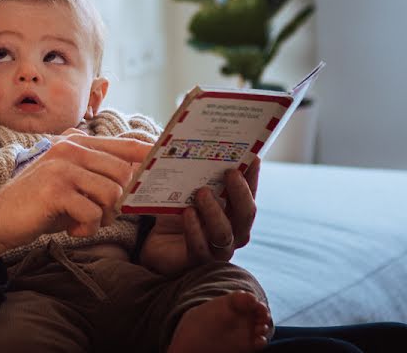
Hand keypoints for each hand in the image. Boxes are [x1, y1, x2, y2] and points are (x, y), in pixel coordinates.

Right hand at [0, 135, 150, 266]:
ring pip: (111, 195)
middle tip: (99, 215)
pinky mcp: (55, 189)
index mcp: (75, 142)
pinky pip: (93, 213)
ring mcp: (62, 166)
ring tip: (82, 221)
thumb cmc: (39, 204)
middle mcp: (70, 148)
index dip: (150, 153)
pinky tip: (71, 229)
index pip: (125, 144)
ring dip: (102, 217)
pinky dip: (86, 229)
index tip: (168, 159)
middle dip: (119, 202)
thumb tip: (136, 179)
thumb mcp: (70, 182)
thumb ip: (97, 174)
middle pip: (123, 174)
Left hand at [139, 158, 259, 274]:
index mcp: (234, 212)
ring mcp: (217, 249)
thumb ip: (197, 173)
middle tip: (229, 172)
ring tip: (201, 192)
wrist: (153, 240)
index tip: (253, 157)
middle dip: (239, 192)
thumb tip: (200, 145)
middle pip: (246, 215)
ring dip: (214, 211)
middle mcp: (232, 232)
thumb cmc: (175, 210)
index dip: (253, 177)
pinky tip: (187, 213)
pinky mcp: (197, 261)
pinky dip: (194, 229)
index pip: (249, 194)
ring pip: (225, 233)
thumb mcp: (186, 189)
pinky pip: (200, 248)